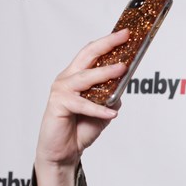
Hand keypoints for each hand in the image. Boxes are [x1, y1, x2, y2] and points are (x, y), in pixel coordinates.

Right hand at [33, 30, 129, 185]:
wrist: (64, 151)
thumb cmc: (80, 129)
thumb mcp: (103, 110)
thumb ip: (112, 96)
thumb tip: (124, 85)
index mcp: (77, 76)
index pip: (93, 53)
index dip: (109, 42)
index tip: (127, 34)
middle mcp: (68, 78)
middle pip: (88, 55)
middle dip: (108, 45)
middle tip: (124, 38)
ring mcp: (62, 90)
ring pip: (86, 77)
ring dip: (105, 73)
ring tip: (122, 69)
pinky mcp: (58, 105)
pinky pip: (82, 104)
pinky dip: (98, 109)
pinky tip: (111, 113)